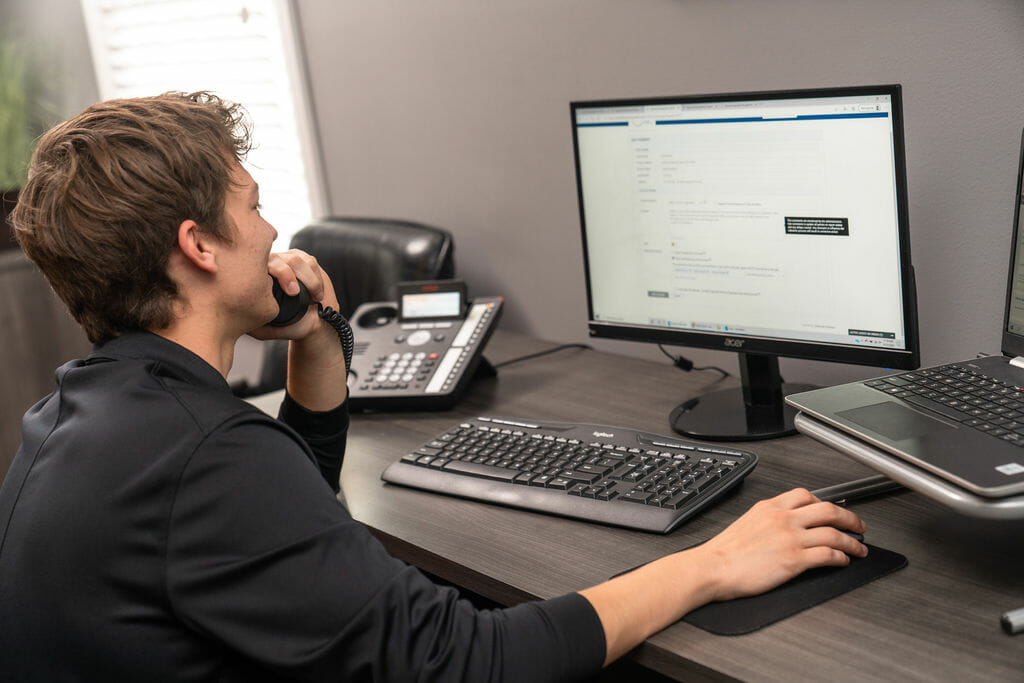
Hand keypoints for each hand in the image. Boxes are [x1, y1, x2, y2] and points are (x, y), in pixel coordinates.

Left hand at [253, 249, 346, 409]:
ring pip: (296, 260)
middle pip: (275, 258)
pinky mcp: (306, 259)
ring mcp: (288, 259)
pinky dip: (316, 278)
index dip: (271, 275)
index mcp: (254, 276)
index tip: (283, 293)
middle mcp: (269, 264)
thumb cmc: (286, 325)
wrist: (312, 323)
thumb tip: (234, 316)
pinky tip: (316, 295)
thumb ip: (250, 323)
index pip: (255, 266)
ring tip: (313, 298)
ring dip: (307, 280)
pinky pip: (310, 262)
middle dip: (287, 274)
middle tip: (294, 294)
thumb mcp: (264, 329)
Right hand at [693, 487, 867, 601]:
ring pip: (834, 533)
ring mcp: (790, 538)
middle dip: (850, 518)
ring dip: (852, 541)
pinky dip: (841, 557)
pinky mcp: (794, 560)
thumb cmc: (724, 551)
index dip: (826, 503)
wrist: (713, 567)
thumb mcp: (747, 521)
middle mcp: (783, 518)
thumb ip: (769, 518)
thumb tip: (785, 525)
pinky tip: (843, 561)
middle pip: (828, 510)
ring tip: (859, 548)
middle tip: (859, 525)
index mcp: (770, 507)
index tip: (833, 511)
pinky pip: (828, 555)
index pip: (806, 495)